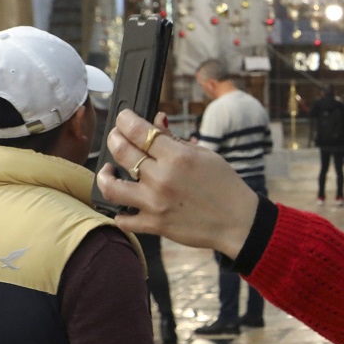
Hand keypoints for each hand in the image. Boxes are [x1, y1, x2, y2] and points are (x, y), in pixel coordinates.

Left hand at [96, 109, 258, 257]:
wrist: (238, 221)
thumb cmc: (225, 186)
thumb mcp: (205, 155)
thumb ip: (176, 139)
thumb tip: (156, 121)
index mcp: (178, 157)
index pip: (138, 130)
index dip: (125, 119)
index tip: (123, 118)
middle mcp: (162, 178)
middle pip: (121, 151)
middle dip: (114, 138)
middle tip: (116, 137)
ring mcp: (155, 203)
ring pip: (111, 187)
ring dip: (104, 175)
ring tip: (109, 171)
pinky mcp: (154, 225)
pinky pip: (122, 219)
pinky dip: (119, 211)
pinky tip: (124, 203)